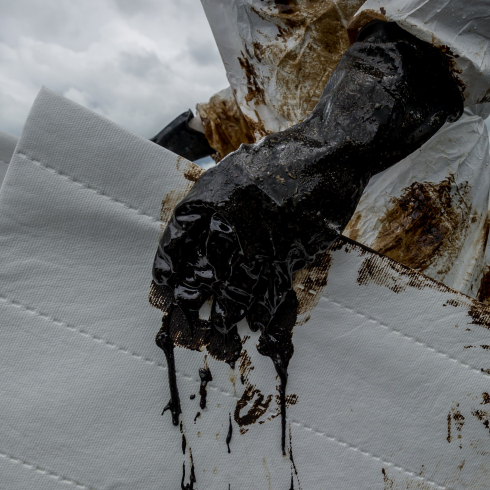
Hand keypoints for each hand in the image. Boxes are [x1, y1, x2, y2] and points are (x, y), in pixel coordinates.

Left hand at [152, 20, 462, 337]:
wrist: (329, 151)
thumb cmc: (278, 159)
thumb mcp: (232, 171)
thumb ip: (211, 203)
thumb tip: (192, 240)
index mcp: (210, 196)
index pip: (175, 243)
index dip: (165, 272)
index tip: (161, 294)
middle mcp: (231, 219)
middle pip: (202, 274)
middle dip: (191, 305)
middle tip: (182, 327)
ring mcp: (263, 238)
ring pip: (237, 290)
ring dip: (226, 318)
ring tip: (217, 338)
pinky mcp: (293, 250)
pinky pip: (273, 289)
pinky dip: (264, 310)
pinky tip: (257, 325)